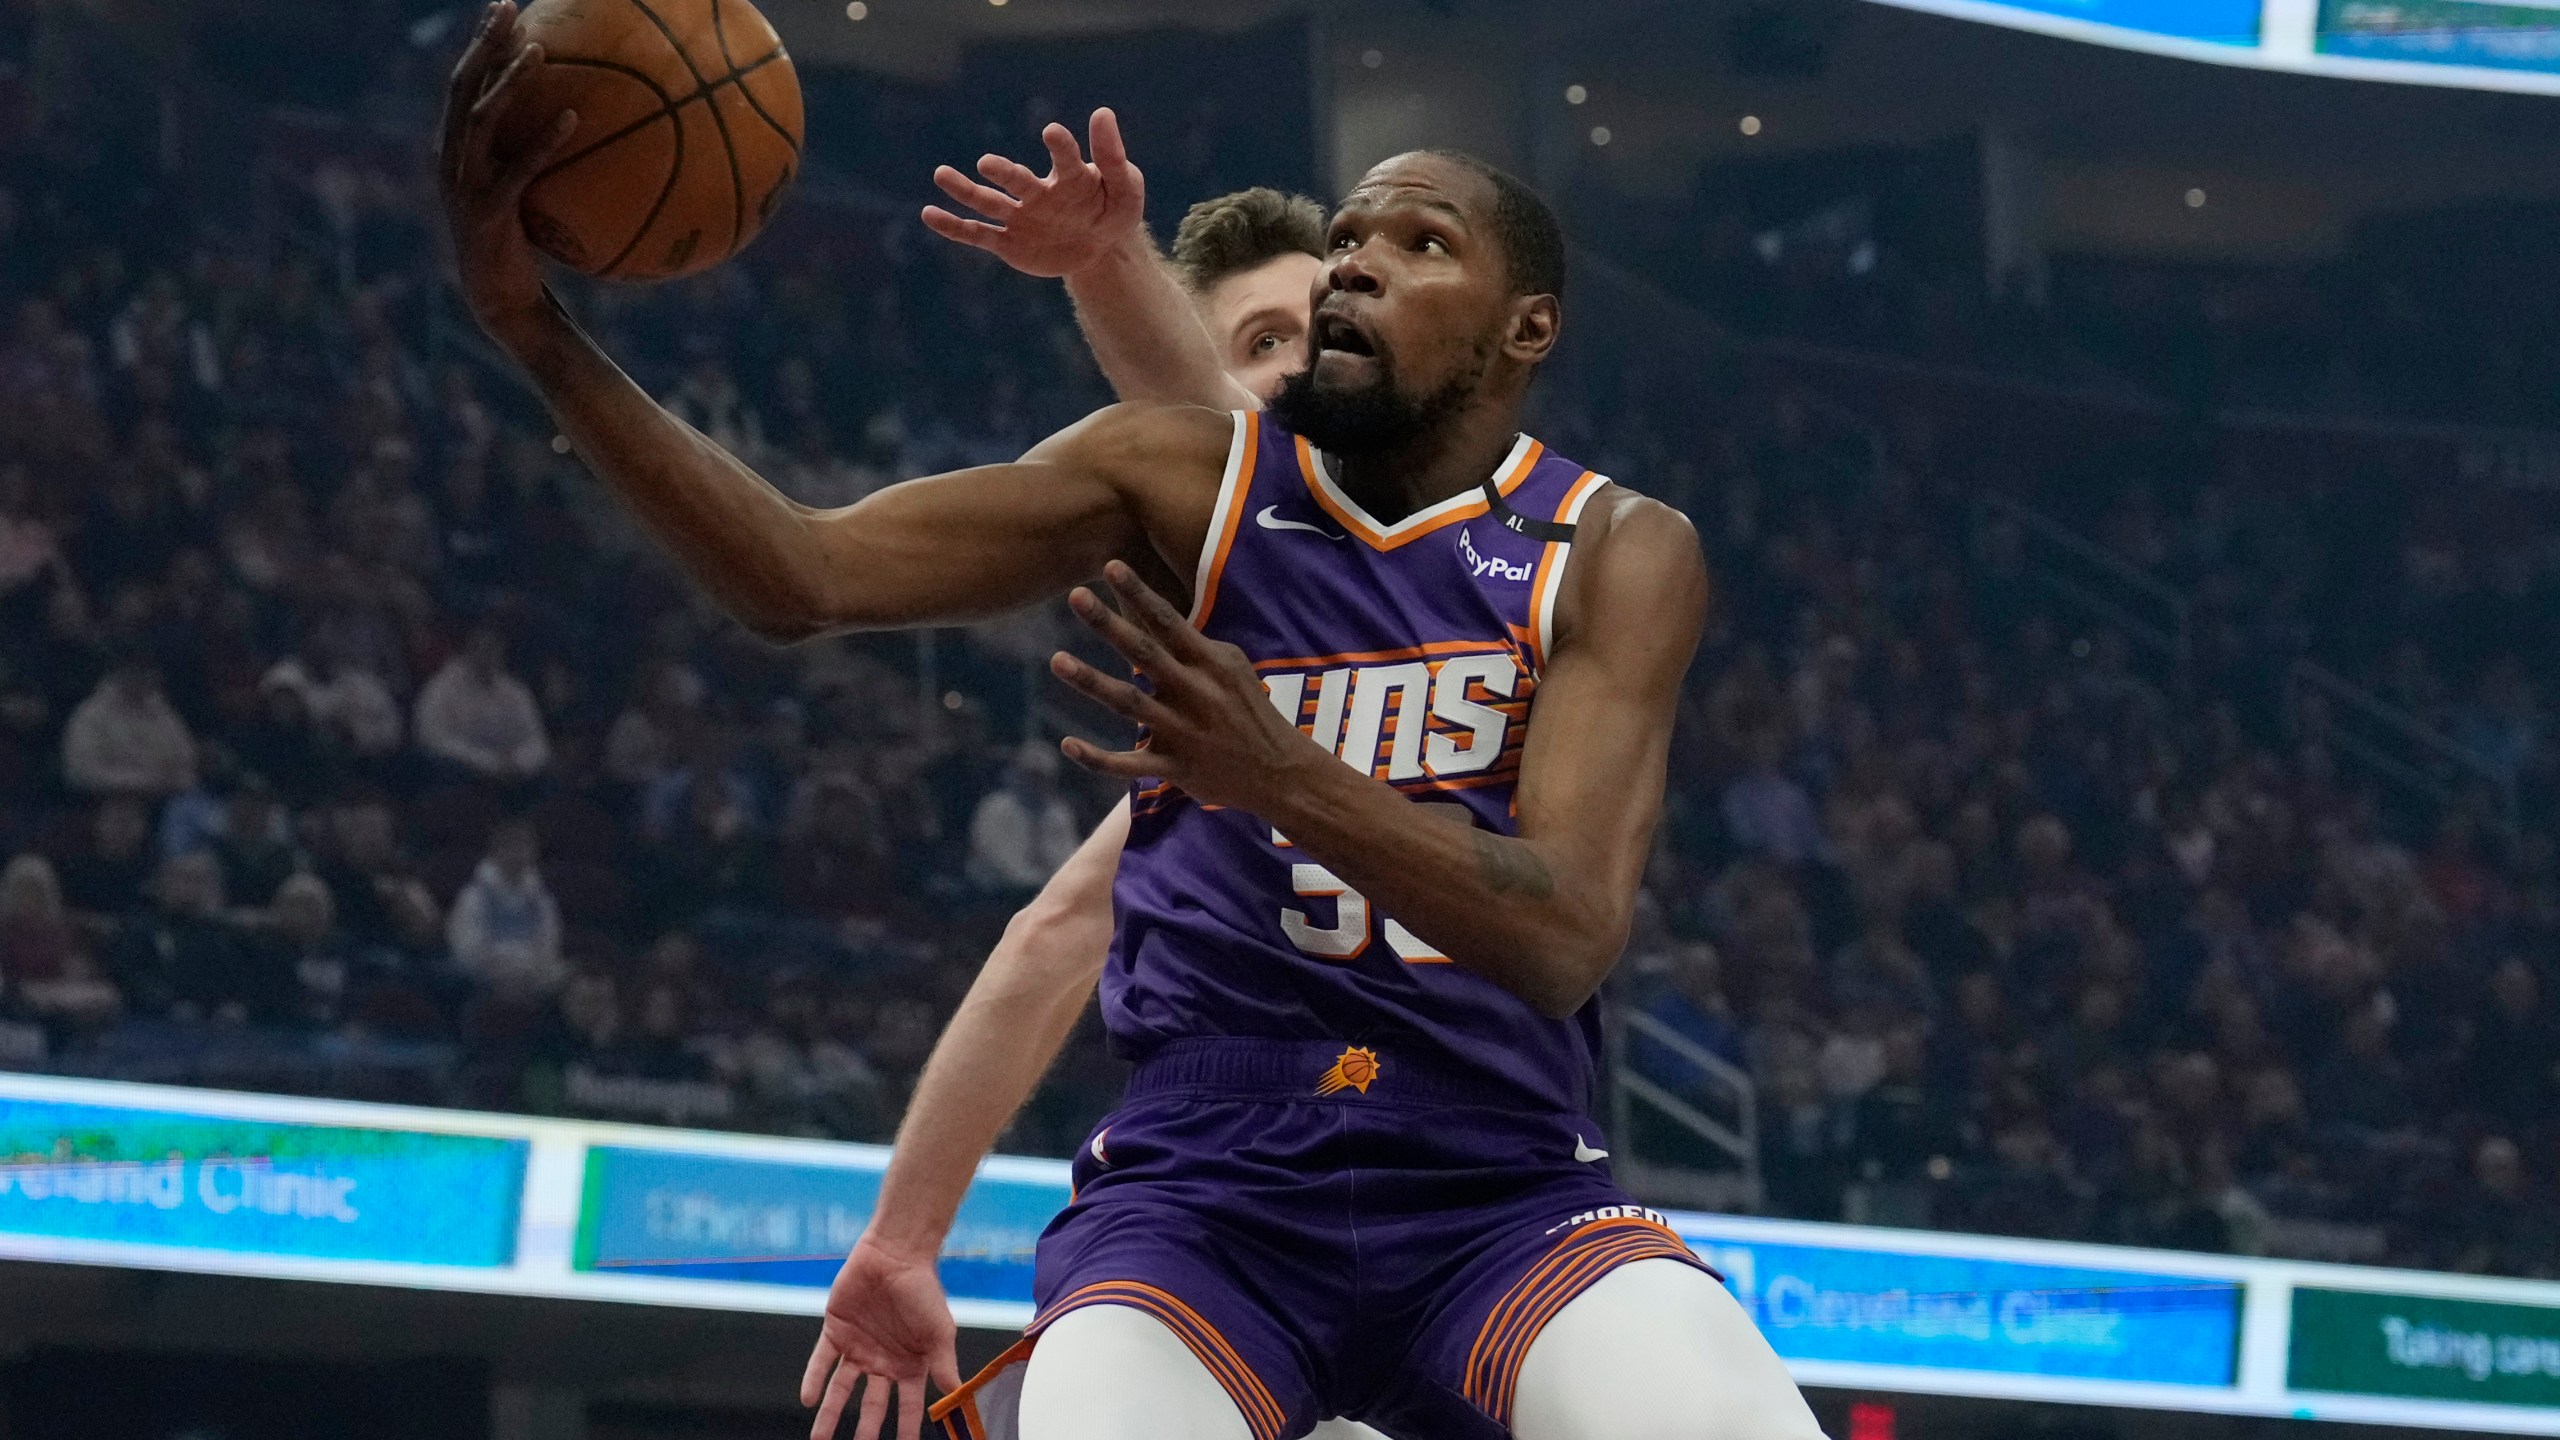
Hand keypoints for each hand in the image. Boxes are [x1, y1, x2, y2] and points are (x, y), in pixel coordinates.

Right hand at [438, 1, 576, 344]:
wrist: (502, 300)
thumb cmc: (520, 244)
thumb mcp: (523, 191)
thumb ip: (533, 155)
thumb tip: (580, 117)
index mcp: (454, 149)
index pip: (463, 82)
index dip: (480, 43)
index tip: (503, 7)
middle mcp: (450, 160)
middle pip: (461, 87)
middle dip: (483, 44)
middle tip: (507, 6)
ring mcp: (464, 186)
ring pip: (481, 120)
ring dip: (508, 83)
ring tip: (537, 51)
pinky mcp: (488, 214)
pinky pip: (519, 169)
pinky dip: (544, 141)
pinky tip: (574, 118)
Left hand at [799, 1237, 961, 1439]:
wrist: (896, 1255)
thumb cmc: (923, 1290)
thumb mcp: (940, 1330)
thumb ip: (944, 1364)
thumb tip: (954, 1394)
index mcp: (910, 1365)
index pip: (908, 1407)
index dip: (906, 1430)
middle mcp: (883, 1362)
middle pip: (871, 1406)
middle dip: (864, 1431)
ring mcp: (858, 1348)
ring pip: (841, 1390)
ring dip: (830, 1414)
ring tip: (819, 1439)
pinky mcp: (836, 1332)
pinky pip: (822, 1362)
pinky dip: (813, 1380)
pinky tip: (808, 1399)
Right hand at [921, 108, 1146, 278]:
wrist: (1100, 249)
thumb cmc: (1112, 210)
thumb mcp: (1125, 190)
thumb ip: (1112, 158)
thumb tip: (1102, 112)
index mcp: (1070, 178)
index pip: (1066, 159)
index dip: (1061, 147)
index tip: (1052, 133)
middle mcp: (1038, 193)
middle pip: (1017, 181)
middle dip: (1003, 172)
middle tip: (987, 163)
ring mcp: (1021, 217)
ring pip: (988, 203)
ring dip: (964, 190)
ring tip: (941, 174)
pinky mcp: (1009, 244)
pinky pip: (978, 235)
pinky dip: (954, 227)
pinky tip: (929, 214)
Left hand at [1050, 562, 1326, 811]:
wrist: (1280, 772)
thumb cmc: (1250, 712)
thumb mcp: (1233, 667)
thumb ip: (1195, 646)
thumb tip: (1158, 618)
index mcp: (1209, 664)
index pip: (1168, 620)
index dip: (1138, 593)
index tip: (1111, 566)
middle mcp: (1194, 693)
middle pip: (1144, 652)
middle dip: (1108, 623)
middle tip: (1075, 596)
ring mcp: (1182, 732)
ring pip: (1129, 703)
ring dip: (1091, 682)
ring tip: (1057, 660)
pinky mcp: (1174, 767)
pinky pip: (1128, 764)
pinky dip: (1096, 758)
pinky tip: (1067, 744)